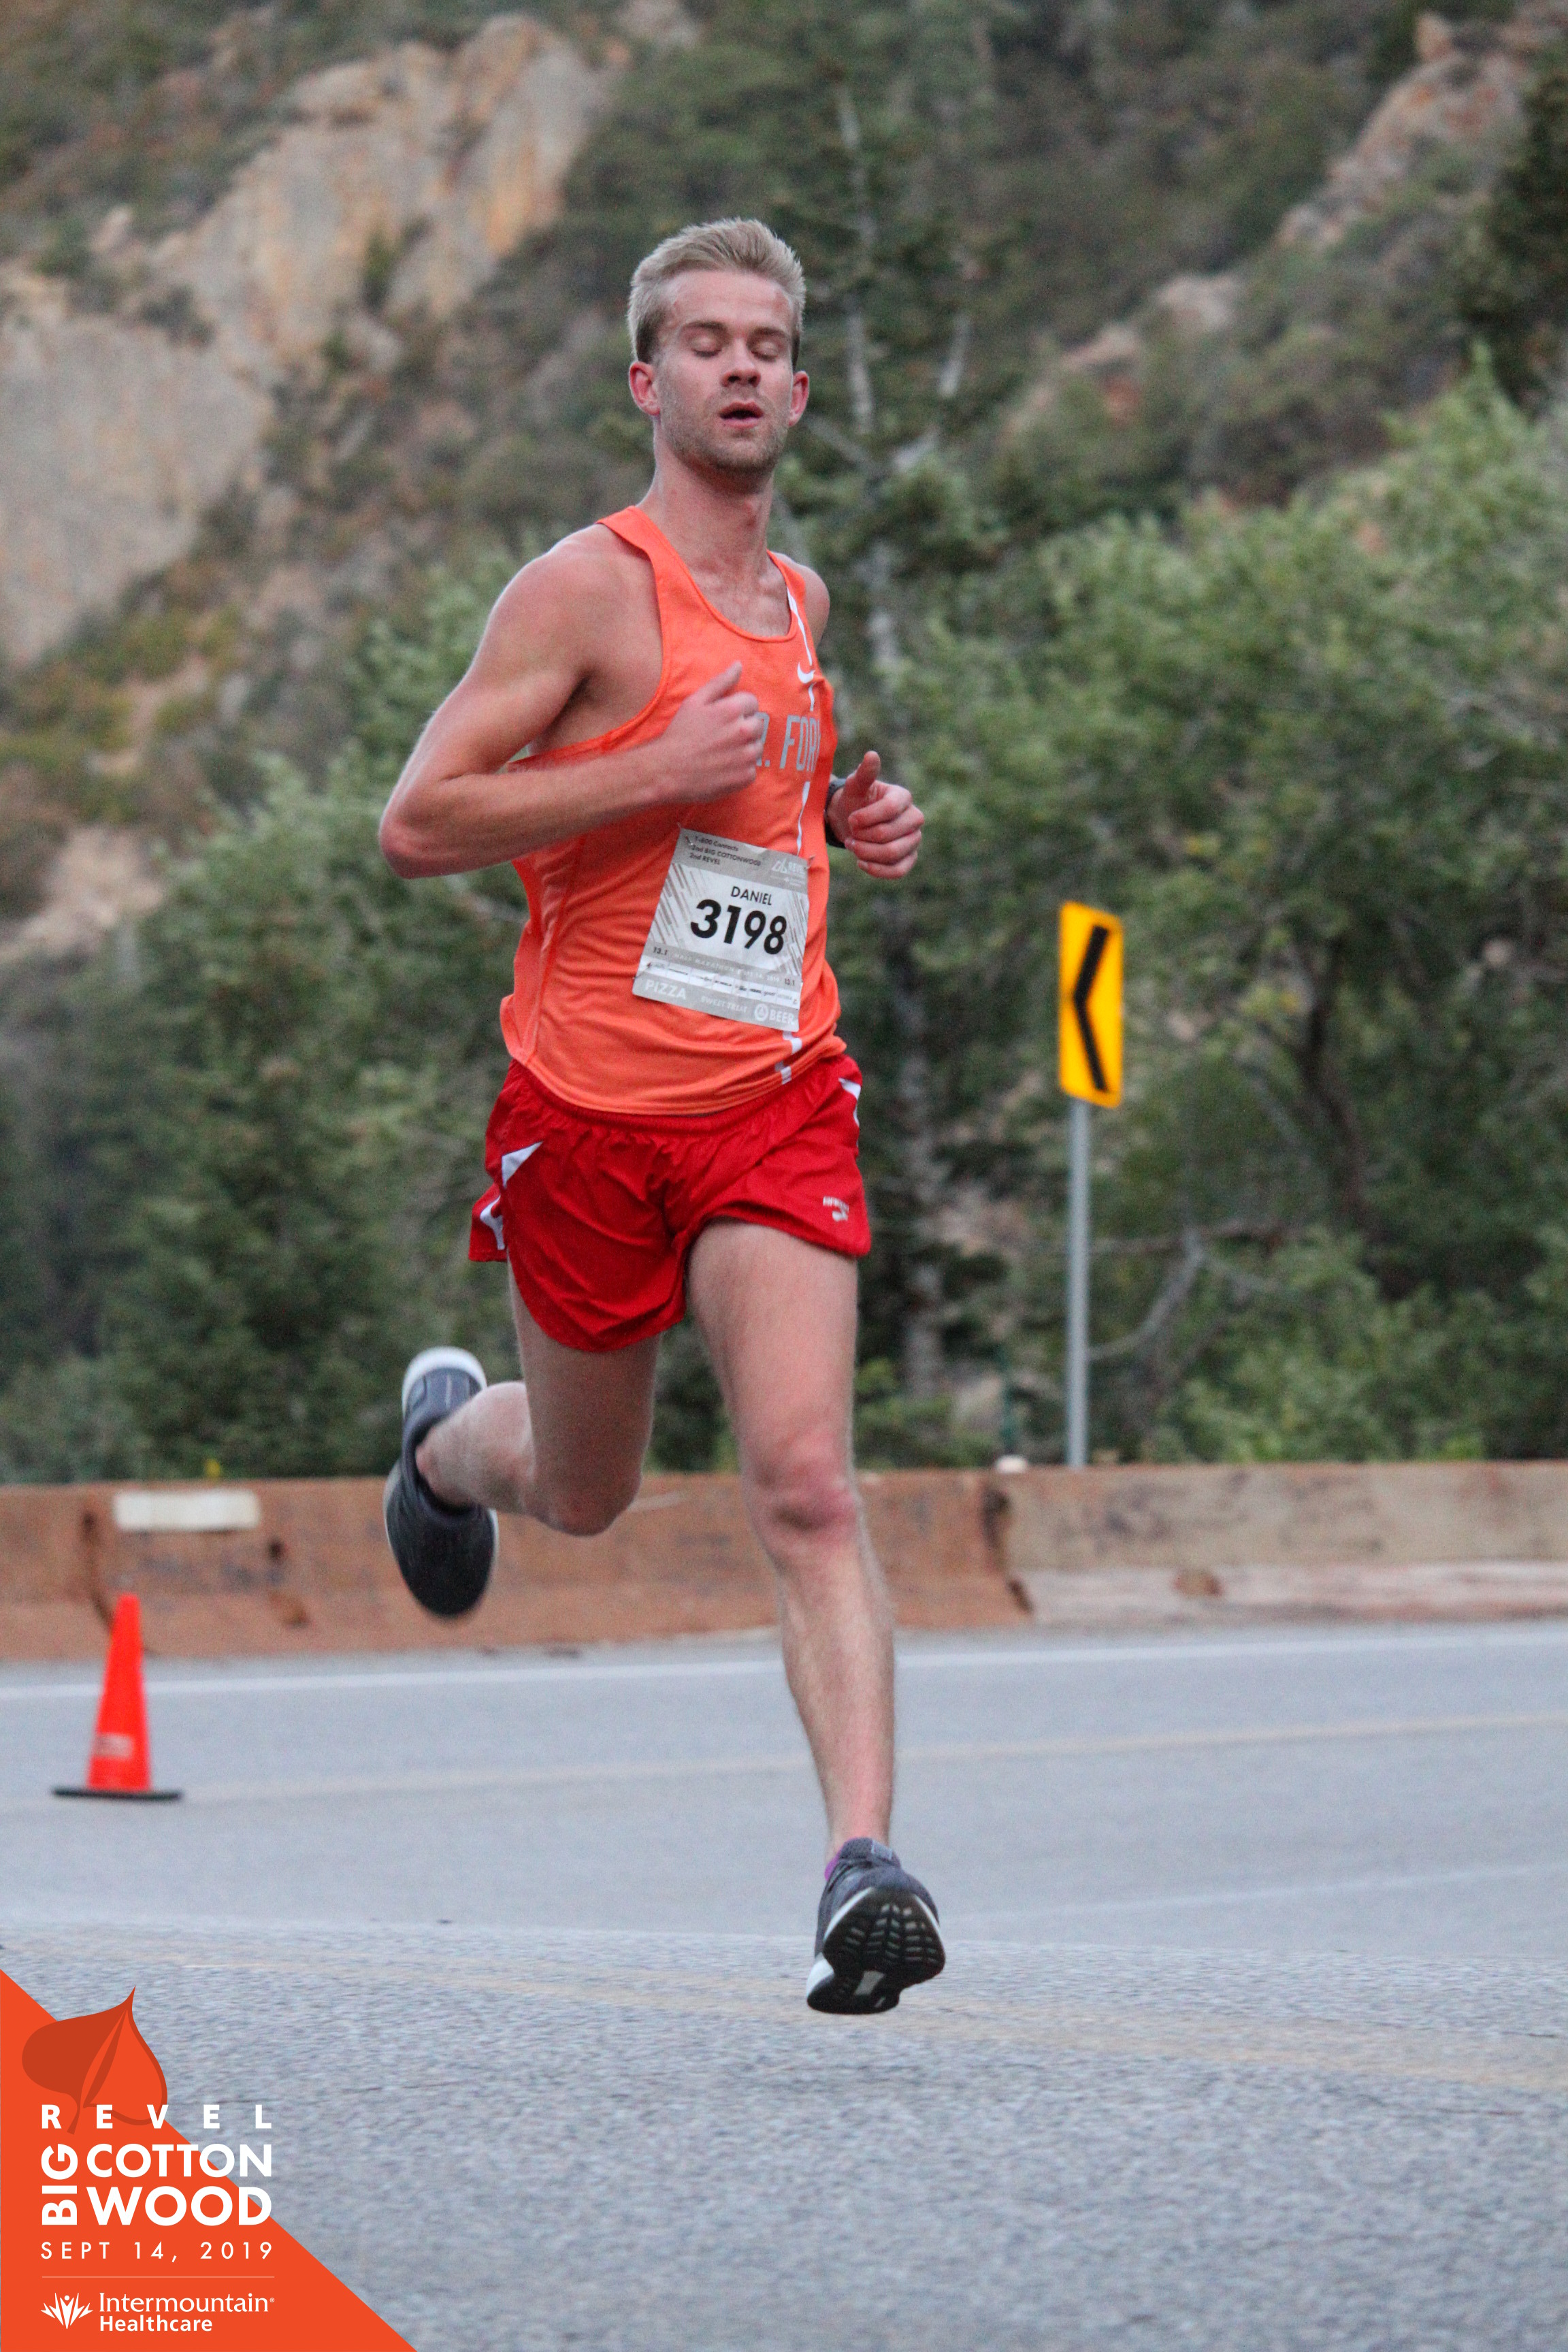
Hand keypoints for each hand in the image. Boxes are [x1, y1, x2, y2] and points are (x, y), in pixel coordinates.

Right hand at [658, 662, 766, 802]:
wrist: (668, 771)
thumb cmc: (680, 734)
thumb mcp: (695, 701)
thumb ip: (720, 682)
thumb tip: (739, 665)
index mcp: (733, 709)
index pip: (753, 703)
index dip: (738, 709)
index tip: (724, 719)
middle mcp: (744, 731)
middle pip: (758, 725)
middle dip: (744, 728)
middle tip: (722, 737)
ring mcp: (747, 756)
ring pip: (757, 747)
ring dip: (744, 749)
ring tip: (722, 753)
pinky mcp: (745, 776)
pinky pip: (752, 769)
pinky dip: (741, 769)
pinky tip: (723, 768)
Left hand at [829, 751, 922, 878]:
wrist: (852, 822)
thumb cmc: (855, 800)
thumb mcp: (855, 785)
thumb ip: (864, 773)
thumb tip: (872, 755)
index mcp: (903, 797)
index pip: (890, 809)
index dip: (867, 817)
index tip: (851, 819)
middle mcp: (914, 818)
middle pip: (890, 835)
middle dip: (864, 837)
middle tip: (851, 834)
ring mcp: (913, 840)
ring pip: (893, 854)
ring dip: (866, 853)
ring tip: (853, 846)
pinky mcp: (908, 859)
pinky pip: (898, 871)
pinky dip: (877, 870)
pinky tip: (861, 862)